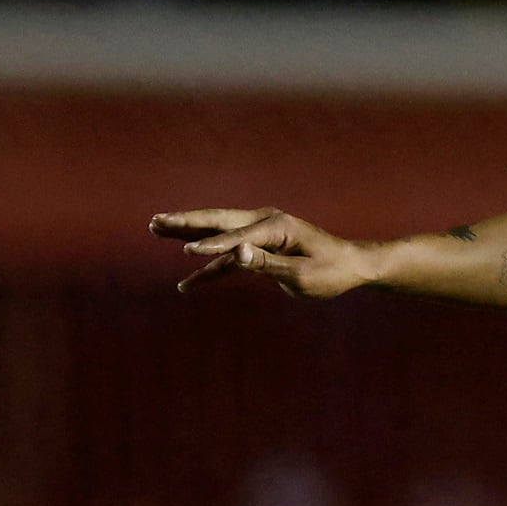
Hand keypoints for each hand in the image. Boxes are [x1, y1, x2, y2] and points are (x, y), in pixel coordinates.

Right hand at [152, 208, 370, 297]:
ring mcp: (259, 233)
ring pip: (217, 234)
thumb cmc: (332, 271)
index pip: (237, 236)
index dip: (213, 245)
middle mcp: (264, 223)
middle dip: (185, 222)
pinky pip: (228, 257)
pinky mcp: (259, 249)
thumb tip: (238, 254)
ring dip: (188, 234)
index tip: (188, 251)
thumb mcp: (303, 274)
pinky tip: (187, 284)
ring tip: (155, 228)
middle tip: (155, 221)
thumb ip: (268, 264)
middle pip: (218, 222)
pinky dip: (209, 268)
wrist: (351, 266)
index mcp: (276, 226)